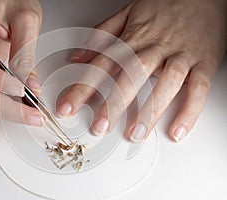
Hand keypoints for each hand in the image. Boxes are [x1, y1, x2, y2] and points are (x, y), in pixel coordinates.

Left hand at [56, 0, 226, 141]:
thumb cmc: (165, 4)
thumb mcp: (128, 13)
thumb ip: (102, 35)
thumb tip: (78, 57)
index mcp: (135, 37)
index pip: (103, 64)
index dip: (83, 87)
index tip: (67, 107)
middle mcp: (156, 47)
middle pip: (132, 74)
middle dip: (113, 102)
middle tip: (99, 126)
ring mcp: (181, 55)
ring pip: (166, 82)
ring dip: (150, 110)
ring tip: (134, 133)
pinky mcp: (204, 62)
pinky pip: (198, 88)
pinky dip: (190, 110)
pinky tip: (177, 130)